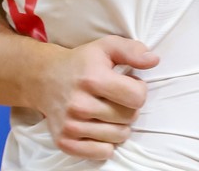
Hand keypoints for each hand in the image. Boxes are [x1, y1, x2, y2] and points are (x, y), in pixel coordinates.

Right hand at [27, 36, 158, 159]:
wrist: (44, 78)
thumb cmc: (82, 63)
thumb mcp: (107, 47)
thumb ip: (133, 50)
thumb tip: (154, 60)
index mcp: (93, 79)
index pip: (137, 97)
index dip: (139, 89)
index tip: (128, 84)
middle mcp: (79, 104)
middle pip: (130, 117)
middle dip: (129, 107)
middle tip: (116, 98)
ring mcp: (70, 125)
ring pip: (119, 136)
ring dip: (119, 125)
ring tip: (107, 111)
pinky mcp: (64, 141)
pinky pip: (102, 153)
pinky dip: (106, 143)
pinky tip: (99, 127)